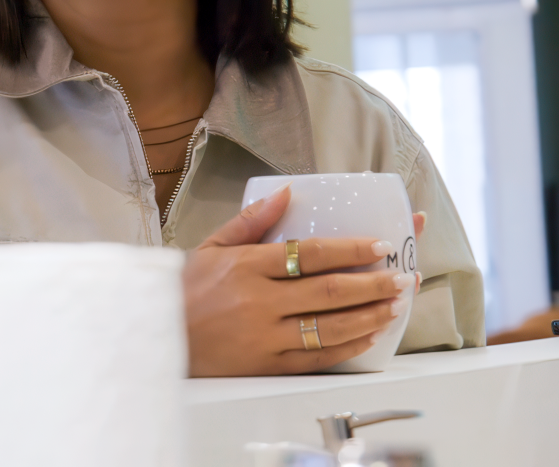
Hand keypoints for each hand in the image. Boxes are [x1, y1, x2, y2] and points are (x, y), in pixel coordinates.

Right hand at [183, 185, 415, 376]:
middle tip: (403, 277)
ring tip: (395, 304)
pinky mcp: (267, 364)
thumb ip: (250, 221)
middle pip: (329, 291)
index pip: (309, 254)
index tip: (379, 246)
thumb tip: (285, 194)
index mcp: (245, 266)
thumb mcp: (209, 247)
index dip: (350, 250)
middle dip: (373, 283)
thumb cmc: (183, 289)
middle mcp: (258, 301)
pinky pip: (318, 356)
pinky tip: (368, 334)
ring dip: (370, 315)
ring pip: (330, 326)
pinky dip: (349, 346)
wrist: (155, 333)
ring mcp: (265, 336)